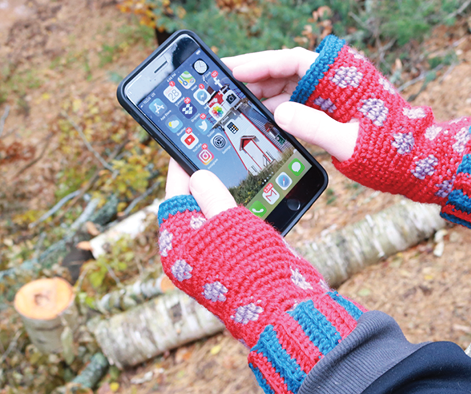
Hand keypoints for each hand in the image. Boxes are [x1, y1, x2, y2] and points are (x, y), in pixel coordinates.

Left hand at [159, 159, 364, 392]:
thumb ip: (212, 196)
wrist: (282, 308)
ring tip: (234, 173)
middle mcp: (191, 256)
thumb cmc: (251, 266)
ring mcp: (213, 262)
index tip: (185, 147)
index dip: (181, 170)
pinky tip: (253, 203)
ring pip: (214, 220)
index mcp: (178, 246)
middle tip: (213, 155)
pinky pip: (231, 234)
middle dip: (203, 183)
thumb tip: (197, 175)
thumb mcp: (228, 222)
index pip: (174, 198)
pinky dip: (239, 216)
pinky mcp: (235, 265)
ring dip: (225, 198)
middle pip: (191, 208)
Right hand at [226, 36, 470, 230]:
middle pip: (285, 73)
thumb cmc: (393, 150)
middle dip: (253, 81)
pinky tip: (260, 124)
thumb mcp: (350, 140)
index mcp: (340, 75)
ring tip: (234, 108)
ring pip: (290, 91)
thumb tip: (279, 113)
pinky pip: (300, 110)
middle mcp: (335, 82)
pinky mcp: (335, 115)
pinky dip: (280, 115)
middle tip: (221, 91)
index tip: (229, 70)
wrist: (421, 164)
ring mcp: (334, 99)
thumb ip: (315, 126)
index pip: (291, 60)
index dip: (257, 63)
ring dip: (264, 99)